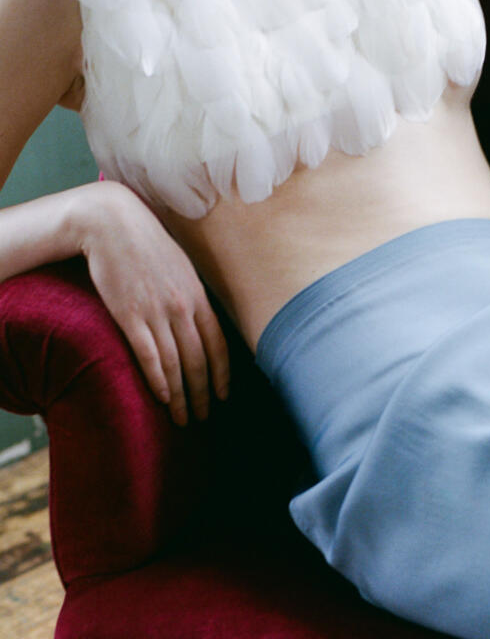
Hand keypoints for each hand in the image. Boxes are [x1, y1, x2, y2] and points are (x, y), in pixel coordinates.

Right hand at [74, 181, 229, 426]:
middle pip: (199, 359)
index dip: (222, 373)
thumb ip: (190, 294)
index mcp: (197, 295)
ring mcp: (156, 311)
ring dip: (180, 395)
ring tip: (182, 417)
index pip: (218, 343)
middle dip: (203, 392)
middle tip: (203, 417)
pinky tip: (162, 397)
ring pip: (175, 363)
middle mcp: (182, 306)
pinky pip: (147, 354)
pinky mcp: (129, 315)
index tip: (223, 395)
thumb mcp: (179, 267)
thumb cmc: (146, 244)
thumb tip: (198, 318)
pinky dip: (157, 379)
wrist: (113, 224)